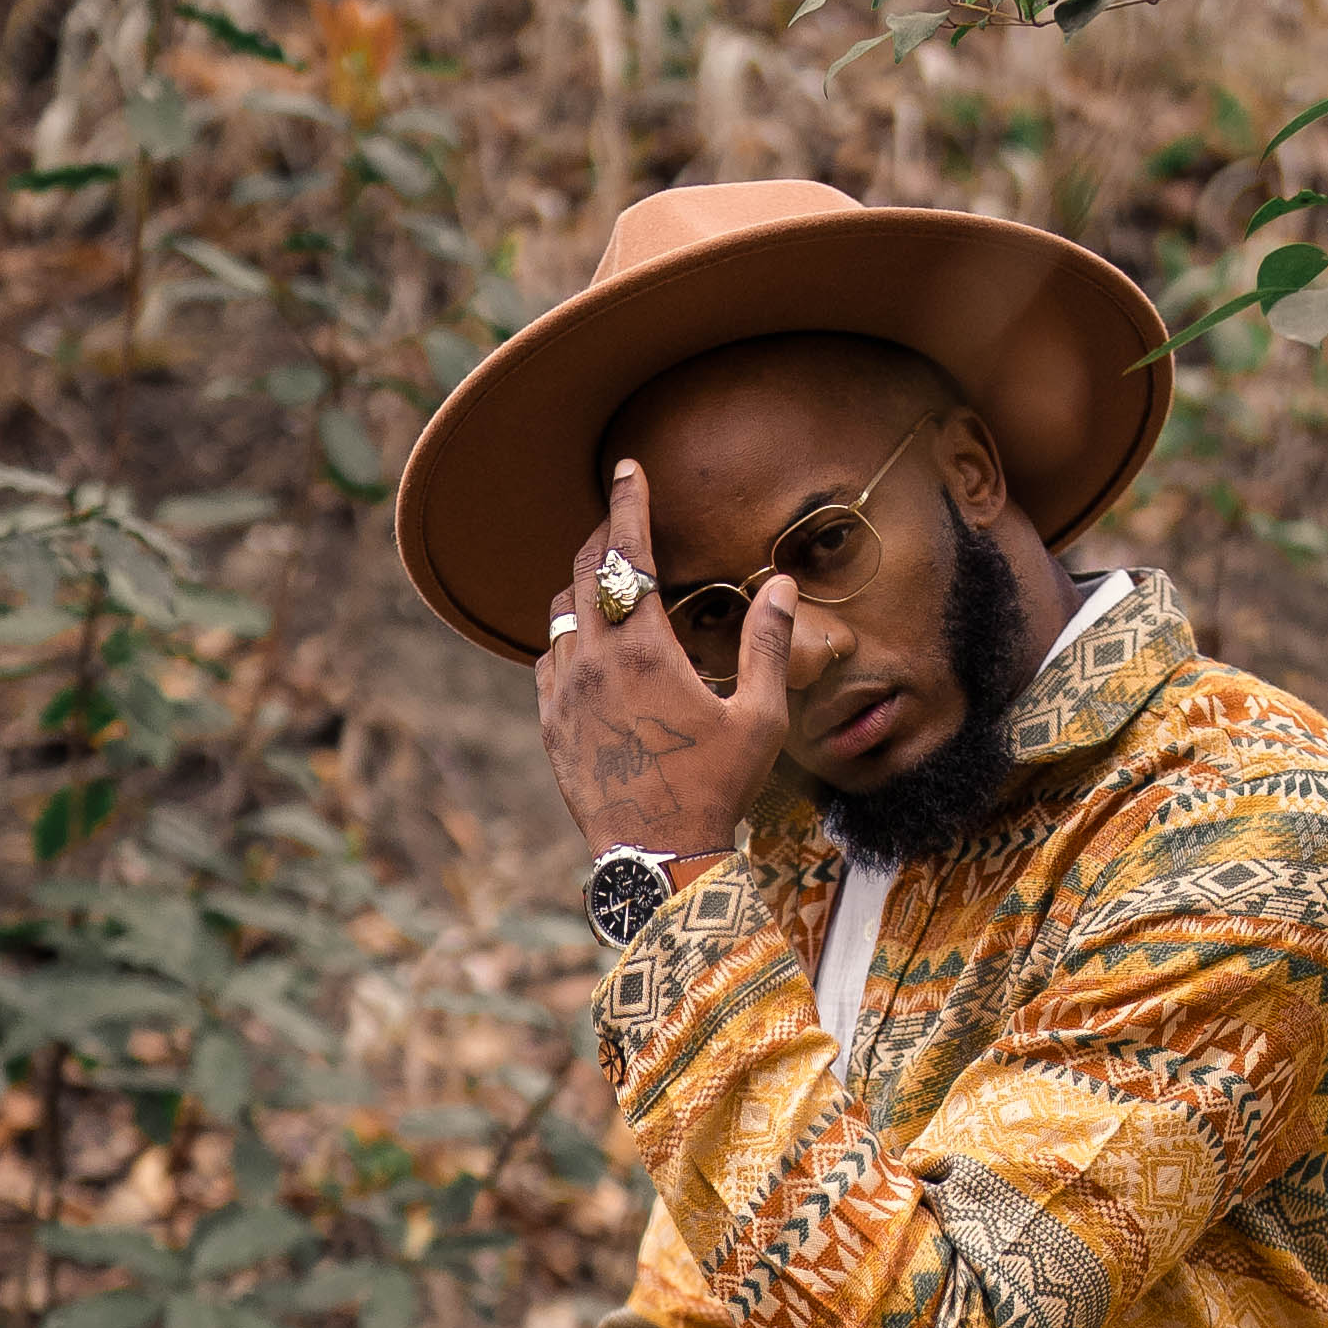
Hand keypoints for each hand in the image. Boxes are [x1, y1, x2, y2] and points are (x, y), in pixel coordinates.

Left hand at [538, 457, 793, 860]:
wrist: (659, 859)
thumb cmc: (718, 790)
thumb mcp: (759, 718)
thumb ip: (766, 644)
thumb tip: (780, 583)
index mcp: (642, 651)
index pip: (627, 553)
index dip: (629, 503)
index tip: (628, 467)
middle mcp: (591, 663)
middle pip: (583, 571)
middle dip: (602, 535)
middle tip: (620, 518)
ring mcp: (562, 695)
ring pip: (560, 614)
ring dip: (583, 589)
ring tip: (608, 584)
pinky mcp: (550, 727)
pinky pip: (547, 662)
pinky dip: (567, 640)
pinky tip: (588, 648)